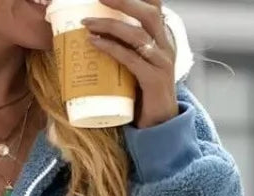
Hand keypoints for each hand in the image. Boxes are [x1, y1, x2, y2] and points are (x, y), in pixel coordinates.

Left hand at [81, 0, 178, 128]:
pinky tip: (95, 43)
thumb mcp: (136, 66)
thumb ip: (125, 50)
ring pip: (137, 35)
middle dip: (124, 2)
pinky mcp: (154, 81)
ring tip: (87, 24)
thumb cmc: (143, 95)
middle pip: (149, 13)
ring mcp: (162, 63)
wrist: (160, 126)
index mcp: (162, 39)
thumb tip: (93, 36)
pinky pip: (131, 59)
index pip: (155, 8)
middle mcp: (166, 47)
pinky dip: (112, 49)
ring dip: (110, 26)